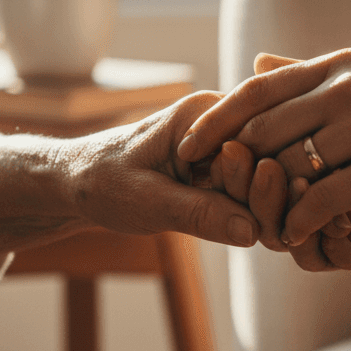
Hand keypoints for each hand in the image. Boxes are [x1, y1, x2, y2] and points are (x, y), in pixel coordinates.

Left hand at [0, 93, 260, 268]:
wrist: (76, 181)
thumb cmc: (102, 182)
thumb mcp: (147, 202)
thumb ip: (199, 214)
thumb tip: (252, 232)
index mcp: (204, 112)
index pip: (261, 141)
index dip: (269, 186)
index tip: (265, 224)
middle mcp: (222, 121)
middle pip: (273, 157)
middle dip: (274, 199)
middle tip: (272, 235)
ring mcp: (226, 143)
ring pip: (269, 176)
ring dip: (268, 209)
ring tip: (268, 237)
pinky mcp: (223, 167)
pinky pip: (253, 189)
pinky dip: (255, 214)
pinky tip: (256, 233)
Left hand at [176, 48, 350, 244]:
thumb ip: (313, 73)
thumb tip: (257, 62)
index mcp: (336, 67)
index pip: (254, 92)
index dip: (213, 123)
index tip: (187, 148)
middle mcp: (343, 90)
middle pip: (261, 130)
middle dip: (229, 165)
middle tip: (206, 193)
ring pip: (288, 165)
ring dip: (263, 198)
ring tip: (244, 219)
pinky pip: (325, 198)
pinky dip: (299, 219)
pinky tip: (291, 234)